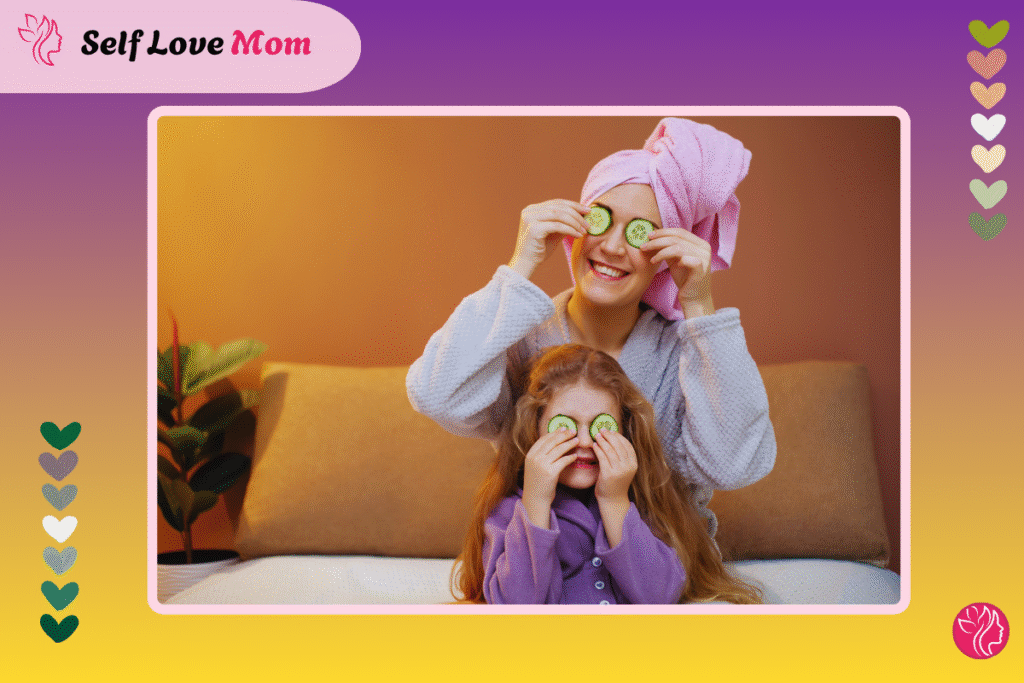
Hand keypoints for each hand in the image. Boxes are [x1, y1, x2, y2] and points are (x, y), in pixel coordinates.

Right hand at [509, 199, 590, 279]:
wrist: (527, 264)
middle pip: (559, 207)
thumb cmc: (540, 249)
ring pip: (559, 215)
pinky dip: (570, 229)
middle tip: (588, 222)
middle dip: (577, 214)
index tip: (588, 210)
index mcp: (533, 209)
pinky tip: (578, 235)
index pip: (557, 202)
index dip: (574, 205)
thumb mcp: (554, 232)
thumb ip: (564, 222)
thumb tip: (583, 215)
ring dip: (575, 222)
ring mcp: (530, 218)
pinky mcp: (533, 228)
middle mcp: (530, 211)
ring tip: (585, 230)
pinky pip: (557, 226)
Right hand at [521, 427, 578, 527]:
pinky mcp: (550, 472)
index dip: (555, 432)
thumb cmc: (537, 483)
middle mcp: (535, 458)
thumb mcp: (534, 466)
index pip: (544, 439)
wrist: (535, 499)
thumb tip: (554, 442)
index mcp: (530, 455)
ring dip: (569, 443)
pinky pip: (563, 461)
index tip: (563, 428)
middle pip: (552, 441)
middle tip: (573, 431)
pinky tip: (575, 456)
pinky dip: (570, 457)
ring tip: (576, 441)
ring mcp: (542, 465)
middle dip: (564, 435)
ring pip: (559, 449)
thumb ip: (541, 455)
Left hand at [593, 430, 636, 546]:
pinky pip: (602, 457)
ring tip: (597, 435)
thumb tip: (612, 438)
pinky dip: (598, 449)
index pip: (627, 445)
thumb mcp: (623, 468)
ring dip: (603, 440)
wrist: (612, 500)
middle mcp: (628, 466)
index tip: (611, 431)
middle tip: (602, 430)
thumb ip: (620, 456)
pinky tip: (594, 445)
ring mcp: (619, 470)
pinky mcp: (609, 474)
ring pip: (610, 450)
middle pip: (619, 445)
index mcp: (633, 464)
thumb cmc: (616, 482)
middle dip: (609, 436)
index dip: (618, 436)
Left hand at [640, 228, 714, 315]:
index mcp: (699, 243)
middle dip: (657, 241)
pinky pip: (685, 259)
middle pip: (677, 238)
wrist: (694, 298)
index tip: (649, 235)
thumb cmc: (685, 279)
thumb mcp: (675, 260)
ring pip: (678, 248)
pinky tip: (667, 266)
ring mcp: (704, 258)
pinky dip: (674, 260)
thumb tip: (653, 237)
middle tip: (644, 246)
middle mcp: (704, 248)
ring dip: (661, 252)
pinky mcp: (701, 269)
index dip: (663, 232)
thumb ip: (669, 248)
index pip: (680, 232)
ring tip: (652, 259)